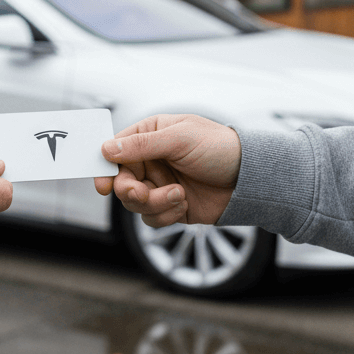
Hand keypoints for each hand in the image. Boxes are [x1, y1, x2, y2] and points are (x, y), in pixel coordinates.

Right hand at [93, 114, 240, 227]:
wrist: (250, 179)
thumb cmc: (220, 148)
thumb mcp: (180, 139)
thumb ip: (142, 144)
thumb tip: (106, 149)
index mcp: (150, 136)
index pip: (115, 151)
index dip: (105, 168)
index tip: (103, 185)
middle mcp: (150, 160)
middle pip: (121, 182)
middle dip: (130, 192)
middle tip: (142, 194)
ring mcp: (159, 184)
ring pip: (134, 203)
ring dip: (154, 204)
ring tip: (178, 195)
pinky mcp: (169, 206)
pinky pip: (151, 218)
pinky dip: (165, 214)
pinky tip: (184, 204)